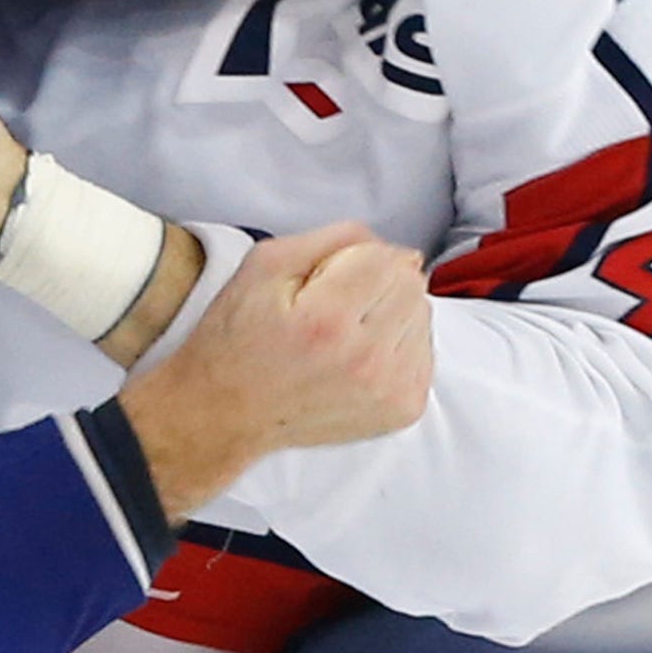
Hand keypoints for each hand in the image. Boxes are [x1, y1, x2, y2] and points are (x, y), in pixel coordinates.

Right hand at [115, 222, 432, 519]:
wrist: (225, 414)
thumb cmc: (238, 335)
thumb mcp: (265, 264)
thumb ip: (335, 238)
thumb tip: (401, 252)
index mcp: (328, 319)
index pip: (386, 257)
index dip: (353, 258)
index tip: (321, 282)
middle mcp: (366, 359)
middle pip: (411, 284)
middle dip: (376, 282)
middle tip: (332, 306)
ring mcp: (389, 390)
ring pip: (422, 315)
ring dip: (390, 312)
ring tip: (344, 332)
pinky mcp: (403, 410)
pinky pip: (425, 352)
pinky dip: (398, 344)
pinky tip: (358, 356)